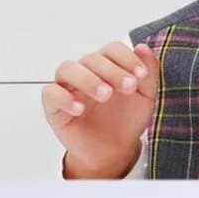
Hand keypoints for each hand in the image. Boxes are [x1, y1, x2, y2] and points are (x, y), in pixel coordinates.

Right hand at [42, 42, 159, 177]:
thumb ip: (148, 73)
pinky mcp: (55, 106)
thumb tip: (143, 48)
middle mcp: (86, 72)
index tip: (141, 75)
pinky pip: (50, 94)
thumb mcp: (145, 97)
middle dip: (113, 71)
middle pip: (92, 58)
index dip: (127, 58)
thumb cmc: (127, 120)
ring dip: (88, 79)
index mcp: (108, 66)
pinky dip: (64, 98)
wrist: (115, 149)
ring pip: (67, 69)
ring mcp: (68, 88)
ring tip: (105, 95)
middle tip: (128, 87)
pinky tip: (80, 108)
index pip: (112, 49)